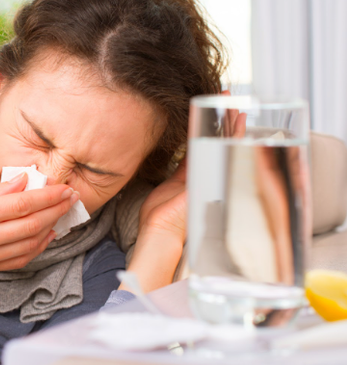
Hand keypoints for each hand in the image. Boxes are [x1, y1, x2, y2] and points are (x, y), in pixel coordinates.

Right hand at [0, 173, 77, 289]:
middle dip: (56, 210)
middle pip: (30, 225)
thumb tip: (22, 182)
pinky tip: (46, 235)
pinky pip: (19, 261)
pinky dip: (37, 248)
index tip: (63, 187)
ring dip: (51, 229)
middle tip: (72, 197)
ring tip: (63, 214)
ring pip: (29, 245)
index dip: (47, 196)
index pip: (20, 204)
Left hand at [125, 91, 246, 292]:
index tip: (210, 112)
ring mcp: (212, 177)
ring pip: (226, 145)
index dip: (207, 129)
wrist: (160, 230)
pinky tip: (238, 122)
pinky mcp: (215, 177)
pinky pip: (226, 152)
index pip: (204, 146)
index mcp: (193, 177)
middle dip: (224, 122)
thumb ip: (179, 169)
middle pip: (218, 143)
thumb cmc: (160, 216)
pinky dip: (234, 136)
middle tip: (228, 101)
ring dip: (232, 124)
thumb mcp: (169, 185)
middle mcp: (206, 176)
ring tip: (235, 105)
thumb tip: (183, 153)